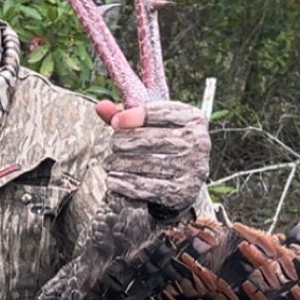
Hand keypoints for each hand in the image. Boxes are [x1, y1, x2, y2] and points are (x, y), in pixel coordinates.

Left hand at [96, 97, 210, 210]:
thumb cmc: (162, 144)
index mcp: (194, 118)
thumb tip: (100, 107)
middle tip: (112, 146)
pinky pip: (146, 186)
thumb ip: (124, 114)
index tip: (115, 123)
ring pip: (145, 163)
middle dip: (123, 142)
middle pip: (149, 139)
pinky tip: (113, 180)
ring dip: (120, 163)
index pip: (158, 112)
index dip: (131, 116)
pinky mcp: (183, 192)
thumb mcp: (150, 124)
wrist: (183, 182)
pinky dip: (125, 183)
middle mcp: (199, 142)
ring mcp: (193, 169)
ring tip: (109, 163)